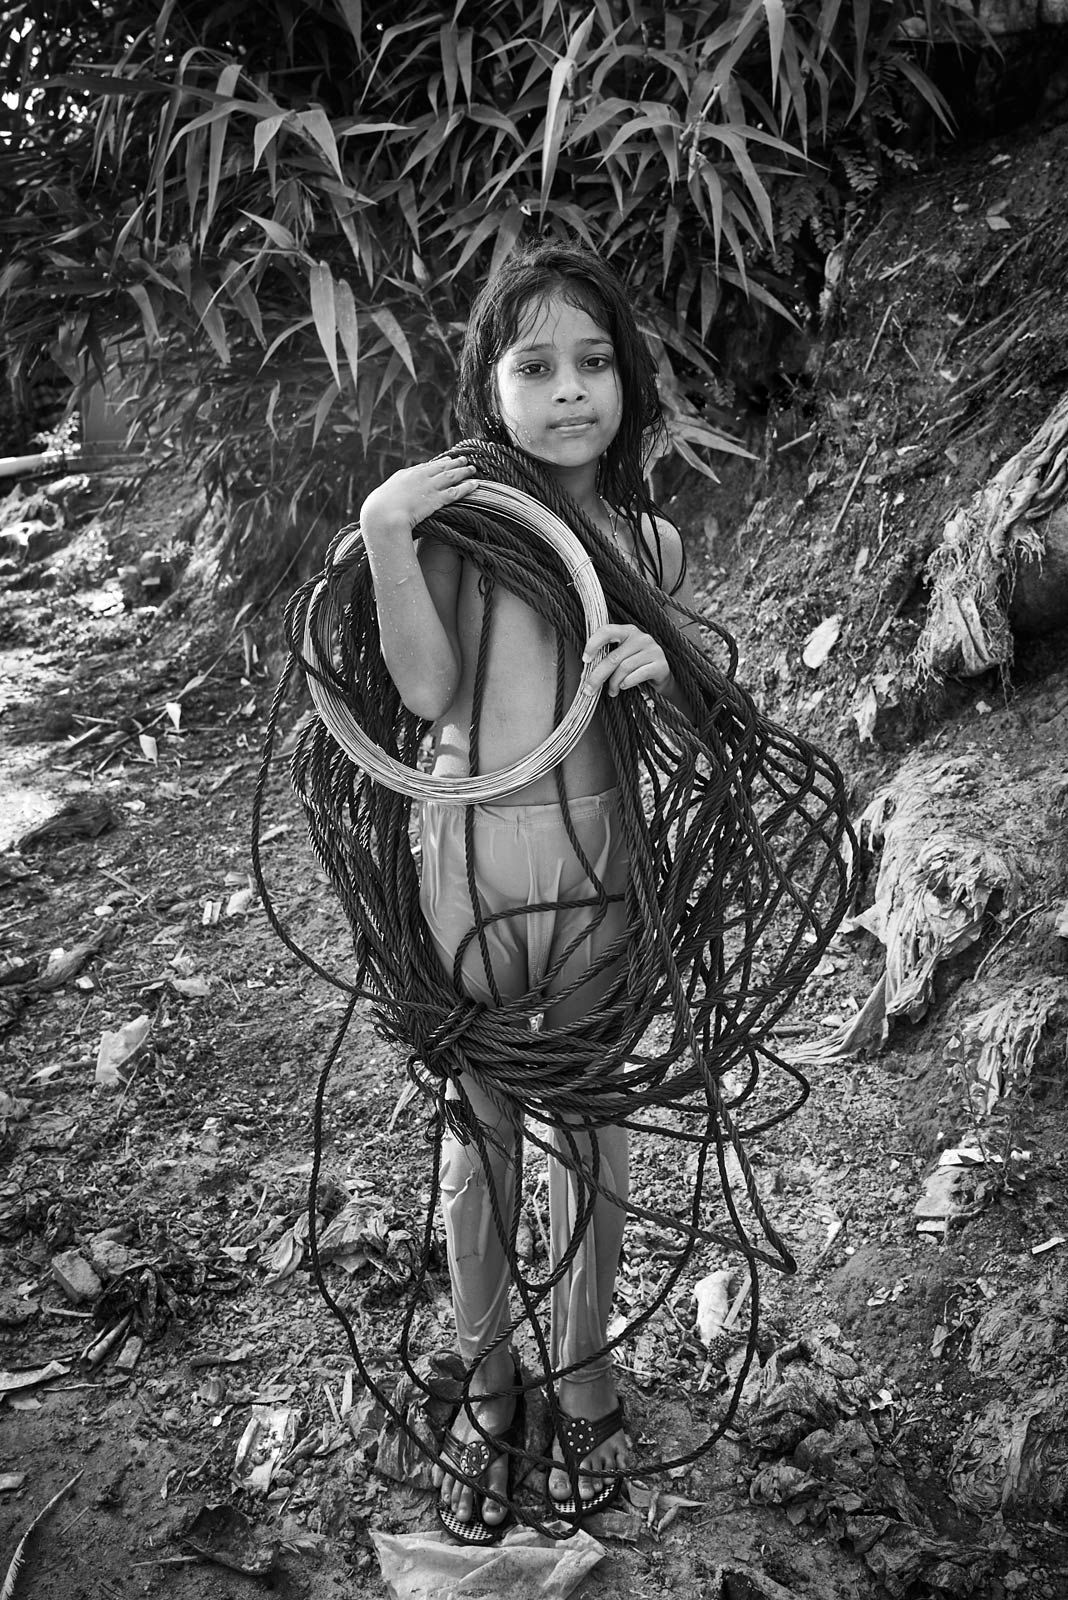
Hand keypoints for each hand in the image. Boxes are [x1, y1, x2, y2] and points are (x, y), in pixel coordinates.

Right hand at [359, 454, 477, 536]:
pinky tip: (475, 484)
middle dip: (453, 463)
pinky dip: (467, 487)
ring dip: (463, 471)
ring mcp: (429, 487)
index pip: (424, 467)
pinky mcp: (437, 499)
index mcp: (404, 475)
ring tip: (472, 468)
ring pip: (451, 476)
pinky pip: (456, 491)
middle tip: (463, 460)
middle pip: (440, 467)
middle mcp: (419, 477)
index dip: (437, 464)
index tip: (445, 460)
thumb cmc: (377, 512)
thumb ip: (387, 500)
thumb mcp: (379, 501)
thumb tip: (381, 506)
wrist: (383, 515)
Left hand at [582, 623, 670, 697]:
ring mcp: (653, 650)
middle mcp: (641, 637)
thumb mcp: (622, 656)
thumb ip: (607, 657)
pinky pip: (639, 674)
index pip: (607, 631)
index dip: (593, 644)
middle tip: (588, 689)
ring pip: (624, 667)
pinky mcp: (661, 665)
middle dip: (598, 676)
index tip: (585, 660)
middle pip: (613, 657)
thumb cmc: (636, 665)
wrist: (661, 676)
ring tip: (611, 691)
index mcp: (627, 631)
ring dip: (613, 683)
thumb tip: (586, 673)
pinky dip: (627, 683)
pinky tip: (623, 687)